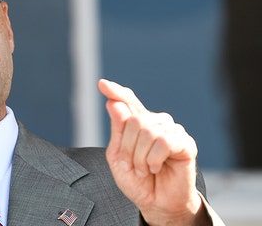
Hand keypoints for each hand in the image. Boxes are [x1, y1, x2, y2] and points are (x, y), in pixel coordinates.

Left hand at [98, 79, 207, 225]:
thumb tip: (113, 103)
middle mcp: (157, 123)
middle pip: (134, 120)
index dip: (117, 92)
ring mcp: (172, 131)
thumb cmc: (138, 181)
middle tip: (132, 166)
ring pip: (148, 130)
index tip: (102, 84)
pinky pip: (163, 141)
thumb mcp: (118, 157)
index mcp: (139, 125)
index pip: (128, 102)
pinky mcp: (186, 144)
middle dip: (127, 148)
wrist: (156, 203)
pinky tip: (157, 168)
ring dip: (140, 157)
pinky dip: (154, 159)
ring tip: (145, 169)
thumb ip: (117, 130)